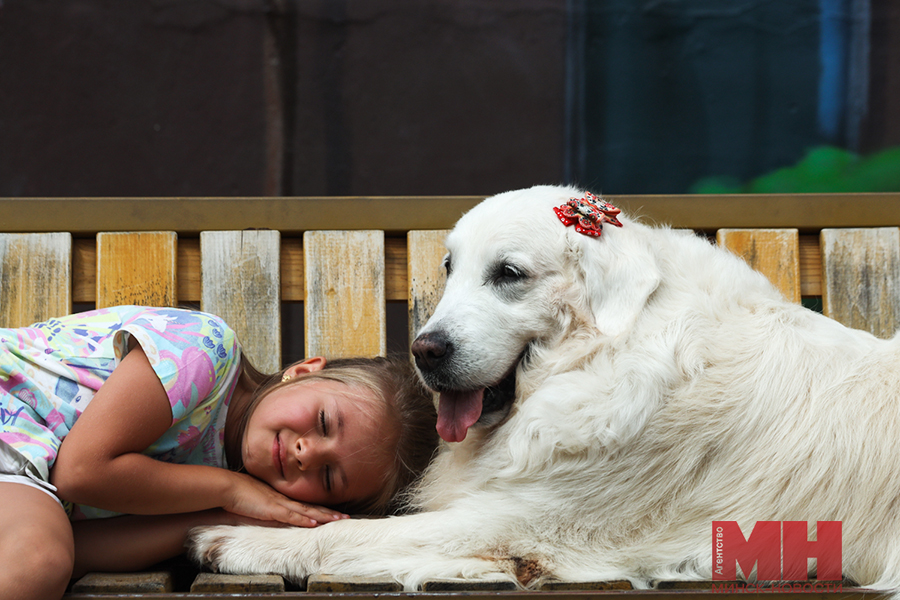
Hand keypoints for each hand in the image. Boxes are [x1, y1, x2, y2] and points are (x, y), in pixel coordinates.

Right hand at [223, 471, 348, 526]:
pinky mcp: (271, 509)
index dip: (321, 510)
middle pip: (311, 507)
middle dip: (330, 513)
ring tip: (339, 520)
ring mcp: (279, 504)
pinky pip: (290, 516)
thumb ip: (267, 508)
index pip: (305, 506)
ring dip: (323, 516)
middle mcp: (284, 500)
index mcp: (282, 499)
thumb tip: (273, 514)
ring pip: (307, 511)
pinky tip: (314, 523)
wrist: (228, 487)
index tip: (334, 514)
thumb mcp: (257, 503)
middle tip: (346, 517)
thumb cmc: (239, 494)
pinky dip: (303, 519)